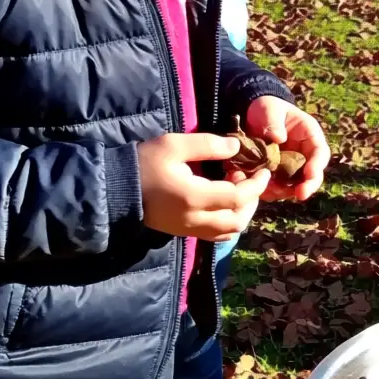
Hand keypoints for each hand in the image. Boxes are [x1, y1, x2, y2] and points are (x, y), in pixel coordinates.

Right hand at [138, 133, 268, 240]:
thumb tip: (237, 147)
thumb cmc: (144, 163)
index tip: (264, 170)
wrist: (114, 188)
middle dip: (252, 201)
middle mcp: (194, 219)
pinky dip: (228, 221)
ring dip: (241, 213)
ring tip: (238, 189)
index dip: (256, 185)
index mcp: (194, 197)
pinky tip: (222, 201)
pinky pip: (215, 234)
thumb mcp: (174, 144)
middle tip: (250, 178)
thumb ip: (208, 145)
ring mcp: (188, 229)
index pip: (238, 197)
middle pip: (238, 221)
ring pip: (228, 232)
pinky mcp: (182, 232)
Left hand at [240, 96, 330, 201]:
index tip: (310, 174)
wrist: (253, 117)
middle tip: (300, 195)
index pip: (320, 152)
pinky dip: (271, 191)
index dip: (317, 165)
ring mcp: (292, 167)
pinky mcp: (278, 176)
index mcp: (309, 135)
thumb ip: (273, 121)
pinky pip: (277, 188)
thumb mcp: (269, 109)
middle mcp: (304, 154)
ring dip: (286, 191)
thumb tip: (279, 138)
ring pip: (295, 185)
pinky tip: (261, 189)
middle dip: (308, 186)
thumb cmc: (267, 109)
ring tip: (272, 191)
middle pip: (313, 175)